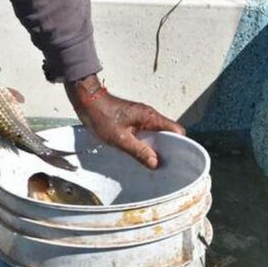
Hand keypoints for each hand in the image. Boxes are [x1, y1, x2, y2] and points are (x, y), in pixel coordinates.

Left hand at [65, 74, 184, 168]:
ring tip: (151, 162)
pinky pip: (146, 132)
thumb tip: (156, 163)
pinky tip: (140, 153)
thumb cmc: (102, 116)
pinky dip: (145, 142)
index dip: (180, 145)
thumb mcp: (120, 139)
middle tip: (163, 166)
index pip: (176, 130)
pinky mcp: (133, 119)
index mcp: (150, 117)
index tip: (176, 160)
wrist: (87, 101)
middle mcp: (149, 115)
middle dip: (168, 149)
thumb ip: (139, 151)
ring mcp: (141, 117)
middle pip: (168, 133)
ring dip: (155, 147)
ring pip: (156, 134)